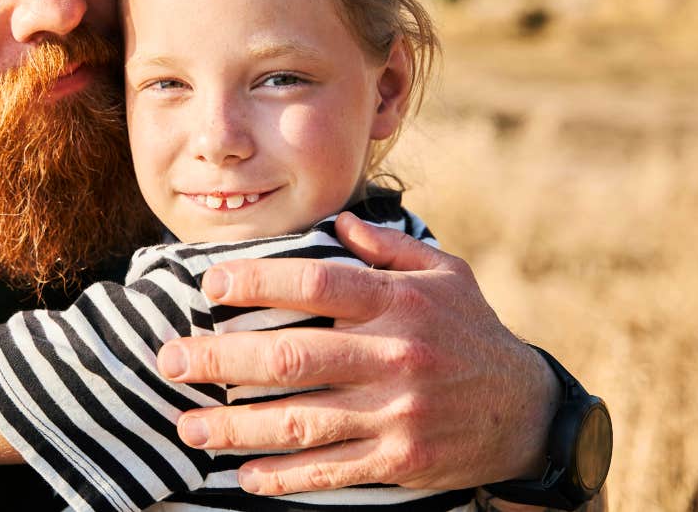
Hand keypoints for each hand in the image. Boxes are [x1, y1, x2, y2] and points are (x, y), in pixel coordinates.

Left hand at [156, 211, 558, 494]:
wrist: (528, 413)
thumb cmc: (471, 332)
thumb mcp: (445, 274)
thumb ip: (388, 247)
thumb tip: (339, 222)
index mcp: (398, 303)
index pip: (318, 284)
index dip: (260, 282)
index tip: (209, 286)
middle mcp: (393, 356)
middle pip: (292, 358)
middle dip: (220, 360)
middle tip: (170, 361)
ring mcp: (396, 413)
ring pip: (301, 421)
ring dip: (236, 427)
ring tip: (187, 426)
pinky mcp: (400, 460)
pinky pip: (331, 470)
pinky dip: (284, 475)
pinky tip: (242, 474)